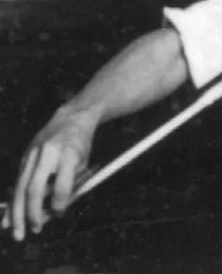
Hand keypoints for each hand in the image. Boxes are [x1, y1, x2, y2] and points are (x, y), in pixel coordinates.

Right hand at [3, 105, 96, 240]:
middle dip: (32, 213)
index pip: (62, 184)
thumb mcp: (84, 164)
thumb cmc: (80, 144)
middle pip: (34, 187)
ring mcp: (33, 153)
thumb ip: (70, 187)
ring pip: (20, 187)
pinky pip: (17, 182)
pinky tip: (9, 219)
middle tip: (34, 231)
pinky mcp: (24, 156)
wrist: (71, 118)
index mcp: (69, 153)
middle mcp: (48, 153)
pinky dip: (13, 202)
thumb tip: (52, 214)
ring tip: (17, 232)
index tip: (59, 214)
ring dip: (17, 213)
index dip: (60, 203)